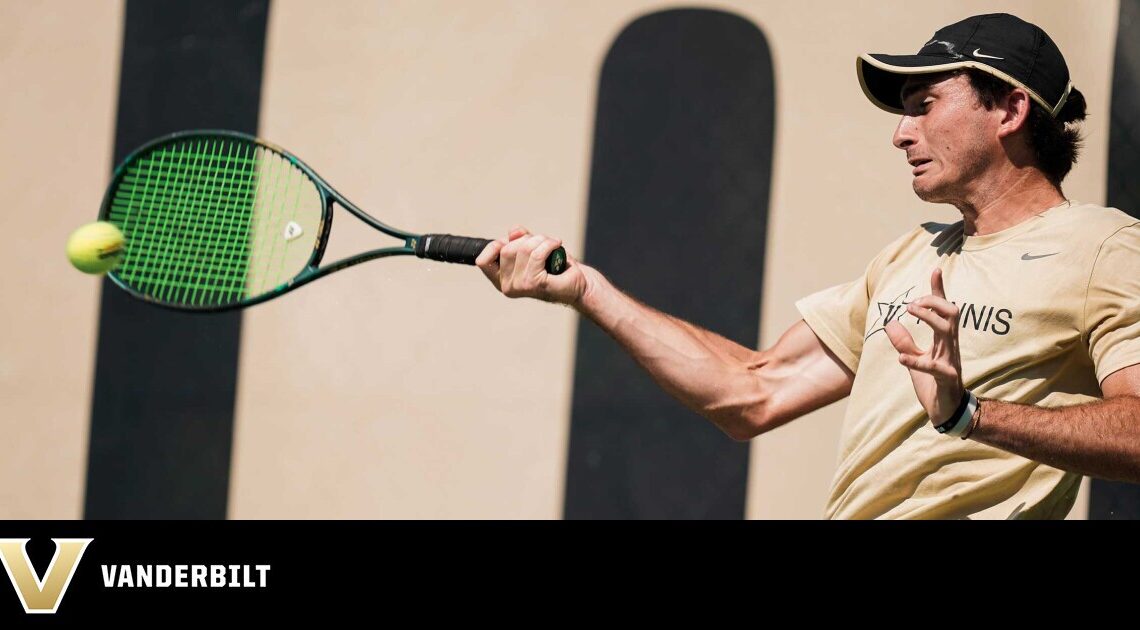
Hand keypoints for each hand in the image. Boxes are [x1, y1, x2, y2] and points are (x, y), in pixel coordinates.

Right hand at [475, 226, 589, 305]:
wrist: (577, 283)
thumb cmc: (554, 267)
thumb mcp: (532, 248)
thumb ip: (519, 239)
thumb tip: (514, 231)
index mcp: (501, 280)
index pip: (482, 261)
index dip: (496, 245)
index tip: (513, 242)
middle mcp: (508, 287)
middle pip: (506, 249)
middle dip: (526, 239)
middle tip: (542, 242)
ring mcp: (521, 287)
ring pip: (523, 249)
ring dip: (541, 240)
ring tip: (552, 244)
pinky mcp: (536, 283)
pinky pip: (538, 254)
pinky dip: (549, 244)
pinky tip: (557, 244)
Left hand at [885, 268, 964, 425]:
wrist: (945, 411)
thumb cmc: (933, 383)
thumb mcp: (914, 359)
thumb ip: (905, 342)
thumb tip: (890, 322)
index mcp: (944, 340)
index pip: (944, 310)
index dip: (939, 290)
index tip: (935, 270)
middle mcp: (950, 346)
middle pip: (952, 313)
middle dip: (935, 301)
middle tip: (912, 302)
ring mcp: (950, 361)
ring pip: (948, 331)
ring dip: (929, 318)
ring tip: (909, 312)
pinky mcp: (946, 379)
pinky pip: (934, 367)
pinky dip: (916, 362)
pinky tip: (901, 359)